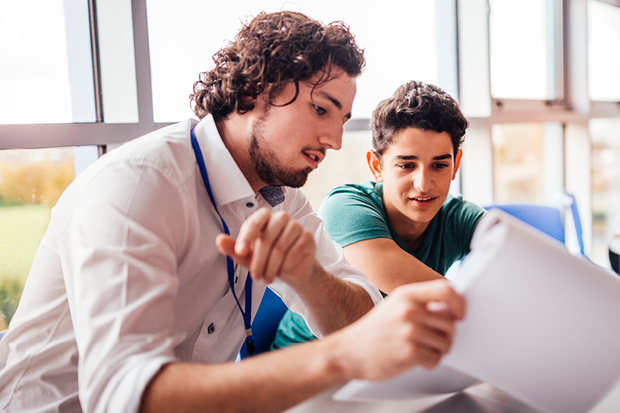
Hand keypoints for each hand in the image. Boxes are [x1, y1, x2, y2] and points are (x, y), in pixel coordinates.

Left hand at [215, 207, 316, 283]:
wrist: (293, 269)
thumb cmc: (268, 258)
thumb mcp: (248, 256)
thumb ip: (233, 248)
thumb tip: (220, 240)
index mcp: (264, 217)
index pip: (254, 222)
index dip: (246, 237)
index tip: (240, 252)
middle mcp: (281, 217)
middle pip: (266, 238)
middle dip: (258, 261)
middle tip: (255, 276)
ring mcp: (296, 226)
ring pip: (280, 248)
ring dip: (271, 267)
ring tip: (267, 277)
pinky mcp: (307, 236)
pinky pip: (294, 252)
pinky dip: (286, 265)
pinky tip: (283, 270)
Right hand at [331, 279, 464, 380]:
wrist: (348, 351)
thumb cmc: (373, 331)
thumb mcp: (394, 306)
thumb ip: (420, 304)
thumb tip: (450, 309)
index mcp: (406, 294)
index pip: (446, 289)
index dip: (459, 303)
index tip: (460, 314)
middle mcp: (408, 310)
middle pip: (450, 321)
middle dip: (447, 335)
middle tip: (436, 340)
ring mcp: (409, 331)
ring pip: (445, 341)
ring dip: (439, 350)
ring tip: (425, 350)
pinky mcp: (409, 352)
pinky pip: (435, 358)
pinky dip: (431, 362)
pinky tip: (418, 360)